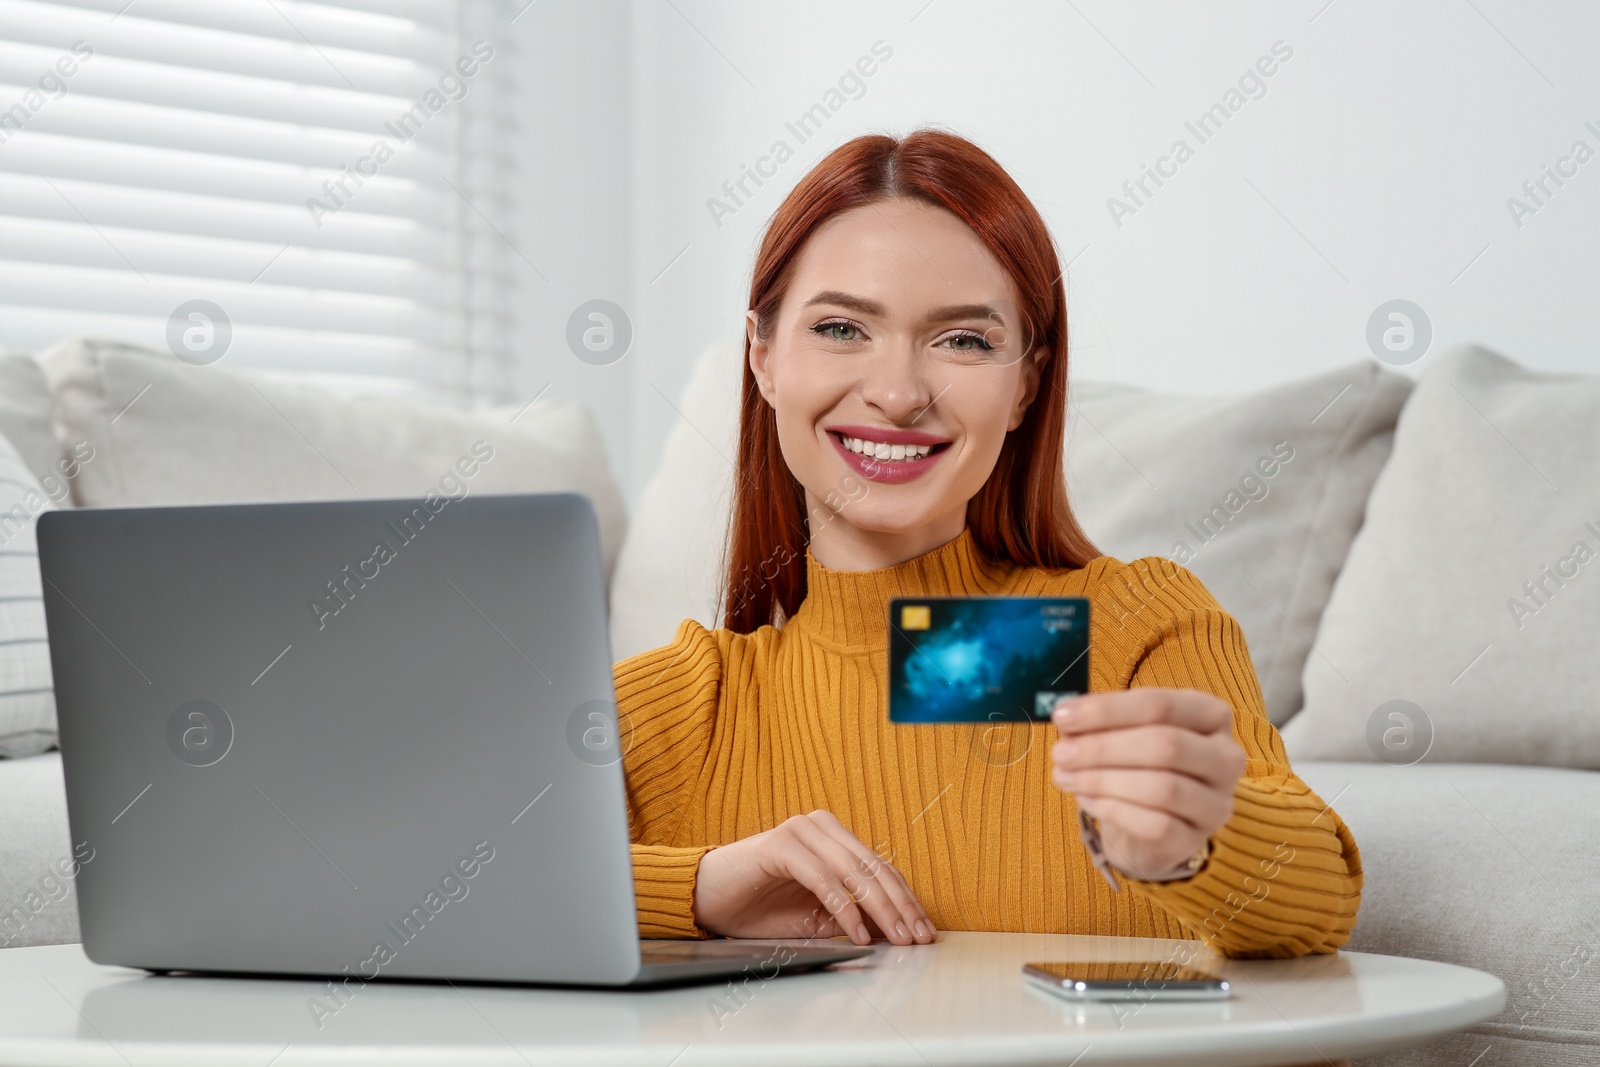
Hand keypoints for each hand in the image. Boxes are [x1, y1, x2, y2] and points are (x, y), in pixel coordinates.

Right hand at [691, 810, 936, 946]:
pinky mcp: (781, 845)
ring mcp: (801, 832)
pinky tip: (858, 932)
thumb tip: (897, 932)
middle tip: (918, 938)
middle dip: (901, 907)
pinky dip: (845, 908)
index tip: (925, 931)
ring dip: (881, 909)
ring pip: (855, 871)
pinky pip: (824, 879)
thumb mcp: (816, 917)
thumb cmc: (760, 907)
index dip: (907, 900)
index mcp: (834, 836)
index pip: (882, 868)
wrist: (707, 899)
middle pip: (875, 868)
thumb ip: (853, 917)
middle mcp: (821, 826)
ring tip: (897, 938)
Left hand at [1050, 689, 1245, 880]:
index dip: (1107, 710)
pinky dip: (1113, 810)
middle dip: (1103, 748)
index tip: (1063, 716)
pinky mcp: (1196, 839)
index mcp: (1210, 715)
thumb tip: (1067, 718)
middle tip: (1060, 753)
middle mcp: (1225, 757)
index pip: (1160, 704)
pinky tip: (1086, 800)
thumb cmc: (1138, 765)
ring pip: (1162, 787)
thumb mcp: (1124, 733)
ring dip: (1103, 780)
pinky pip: (1155, 825)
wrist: (1149, 827)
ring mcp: (1216, 802)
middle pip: (1165, 745)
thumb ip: (1099, 723)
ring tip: (1066, 776)